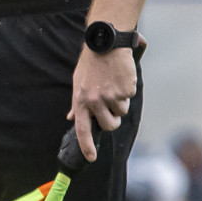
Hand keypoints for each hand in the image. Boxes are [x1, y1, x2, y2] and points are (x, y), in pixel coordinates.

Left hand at [67, 42, 136, 163]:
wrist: (105, 43)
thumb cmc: (91, 63)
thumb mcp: (78, 82)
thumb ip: (77, 104)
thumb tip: (72, 118)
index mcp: (81, 101)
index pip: (82, 129)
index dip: (86, 146)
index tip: (91, 158)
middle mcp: (95, 101)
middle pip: (110, 125)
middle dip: (113, 119)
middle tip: (111, 104)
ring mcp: (110, 96)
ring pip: (121, 112)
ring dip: (120, 102)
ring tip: (113, 84)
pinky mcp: (125, 90)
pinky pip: (129, 98)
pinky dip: (127, 90)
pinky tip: (120, 77)